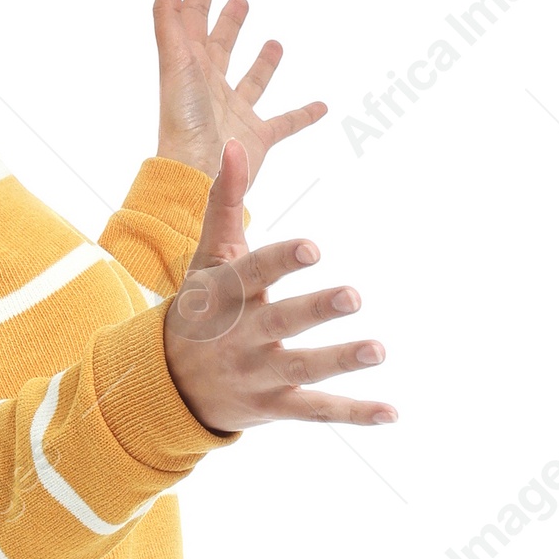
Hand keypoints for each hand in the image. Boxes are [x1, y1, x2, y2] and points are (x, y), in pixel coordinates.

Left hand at [154, 0, 326, 186]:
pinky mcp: (256, 138)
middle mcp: (210, 87)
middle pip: (220, 46)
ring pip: (251, 81)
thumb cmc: (183, 118)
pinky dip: (303, 115)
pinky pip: (284, 123)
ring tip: (274, 43)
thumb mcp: (175, 58)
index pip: (192, 18)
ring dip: (263, 63)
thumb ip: (167, 13)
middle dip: (229, 22)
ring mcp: (234, 112)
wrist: (197, 173)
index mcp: (190, 65)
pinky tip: (321, 106)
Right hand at [163, 141, 395, 432]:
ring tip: (379, 350)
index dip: (281, 262)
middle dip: (315, 310)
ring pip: (301, 369)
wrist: (167, 387)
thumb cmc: (200, 309)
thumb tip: (233, 145)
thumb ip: (225, 203)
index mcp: (224, 297)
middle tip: (353, 295)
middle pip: (280, 323)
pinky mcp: (275, 406)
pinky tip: (391, 412)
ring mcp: (258, 375)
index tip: (313, 248)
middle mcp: (240, 337)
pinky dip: (354, 413)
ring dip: (340, 361)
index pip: (252, 275)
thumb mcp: (207, 259)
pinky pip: (317, 411)